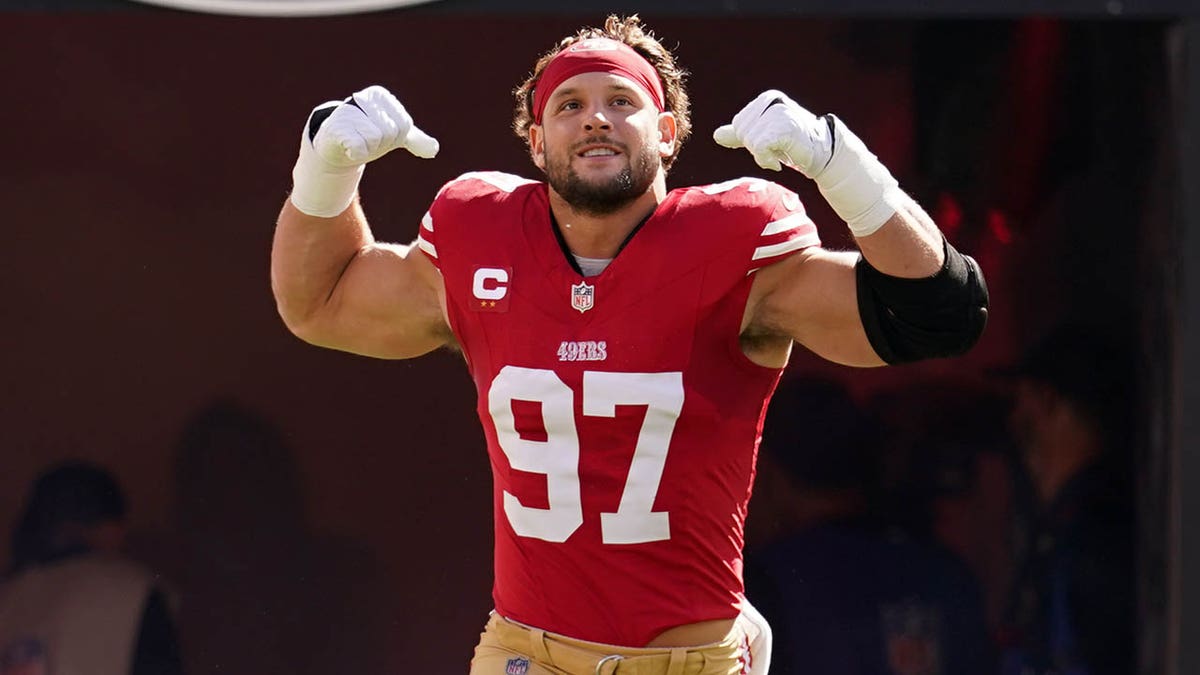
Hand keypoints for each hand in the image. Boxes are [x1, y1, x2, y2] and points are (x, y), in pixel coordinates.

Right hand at [290, 85, 437, 216]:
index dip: (395, 138)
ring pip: (376, 138)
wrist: (335, 146)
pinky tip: (348, 147)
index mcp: (381, 96)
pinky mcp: (335, 127)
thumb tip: (433, 149)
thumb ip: (415, 139)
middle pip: (391, 132)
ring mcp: (347, 111)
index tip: (380, 134)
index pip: (404, 125)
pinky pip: (358, 146)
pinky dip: (356, 152)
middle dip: (382, 143)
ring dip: (368, 148)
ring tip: (357, 141)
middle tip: (367, 139)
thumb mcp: (393, 136)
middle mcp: (363, 97)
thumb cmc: (366, 136)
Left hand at [713, 90, 831, 174]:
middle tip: (776, 150)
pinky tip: (779, 161)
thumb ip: (740, 135)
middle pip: (742, 132)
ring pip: (750, 141)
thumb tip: (716, 135)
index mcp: (765, 99)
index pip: (739, 125)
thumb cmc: (792, 145)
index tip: (770, 144)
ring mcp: (779, 112)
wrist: (821, 154)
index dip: (750, 141)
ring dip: (762, 156)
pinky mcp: (785, 127)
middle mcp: (772, 101)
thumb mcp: (763, 136)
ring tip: (780, 153)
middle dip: (756, 149)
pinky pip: (759, 147)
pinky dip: (765, 160)